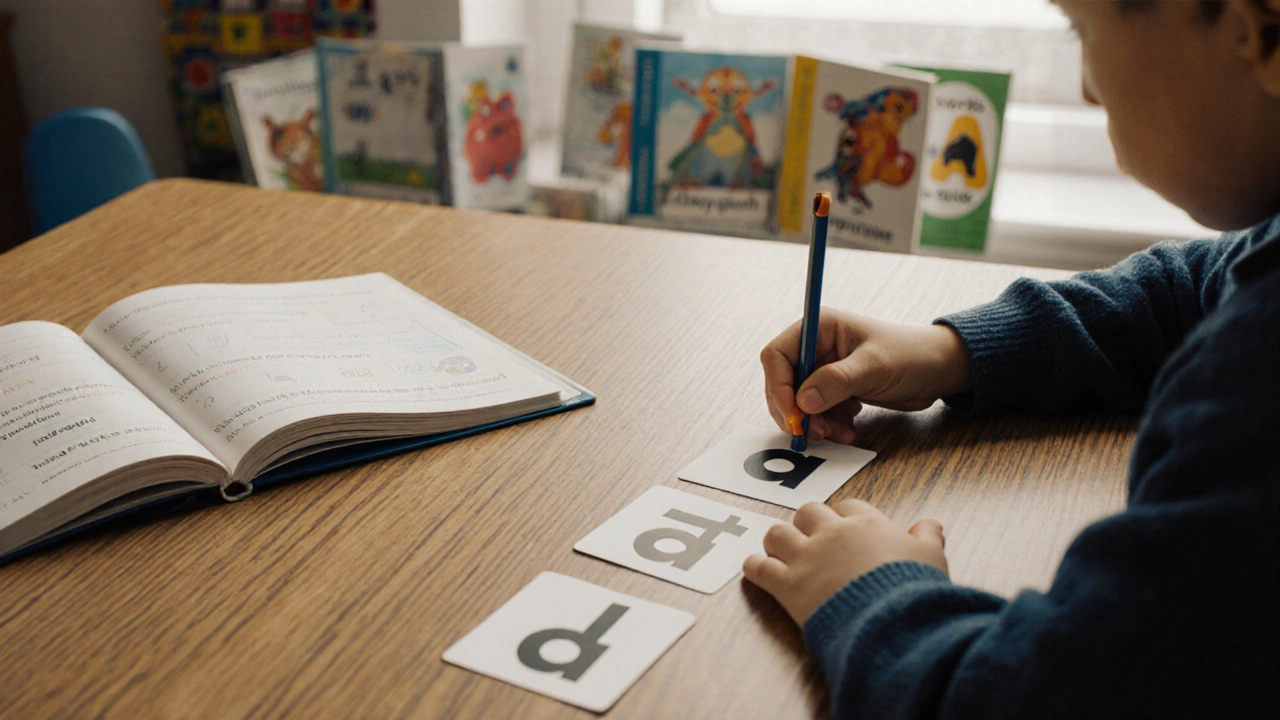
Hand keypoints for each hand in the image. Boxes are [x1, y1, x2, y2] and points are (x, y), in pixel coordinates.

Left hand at [742, 500, 947, 625]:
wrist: (891, 621)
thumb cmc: (913, 589)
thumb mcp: (932, 558)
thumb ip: (928, 537)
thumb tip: (930, 524)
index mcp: (866, 524)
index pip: (849, 506)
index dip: (844, 516)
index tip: (845, 527)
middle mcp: (832, 534)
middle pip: (807, 512)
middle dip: (807, 523)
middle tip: (809, 538)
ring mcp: (807, 558)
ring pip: (777, 533)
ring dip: (777, 541)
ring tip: (780, 551)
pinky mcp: (788, 585)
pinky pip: (759, 568)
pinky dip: (754, 567)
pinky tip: (756, 569)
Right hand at [761, 309, 971, 443]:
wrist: (939, 370)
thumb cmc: (910, 355)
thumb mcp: (874, 367)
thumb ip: (838, 381)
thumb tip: (803, 402)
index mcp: (819, 328)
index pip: (777, 355)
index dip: (778, 386)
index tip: (793, 414)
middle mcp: (816, 348)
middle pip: (783, 383)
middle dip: (795, 411)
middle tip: (810, 433)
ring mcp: (825, 371)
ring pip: (799, 403)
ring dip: (813, 423)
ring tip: (838, 433)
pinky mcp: (835, 391)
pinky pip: (817, 413)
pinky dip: (827, 426)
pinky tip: (848, 429)